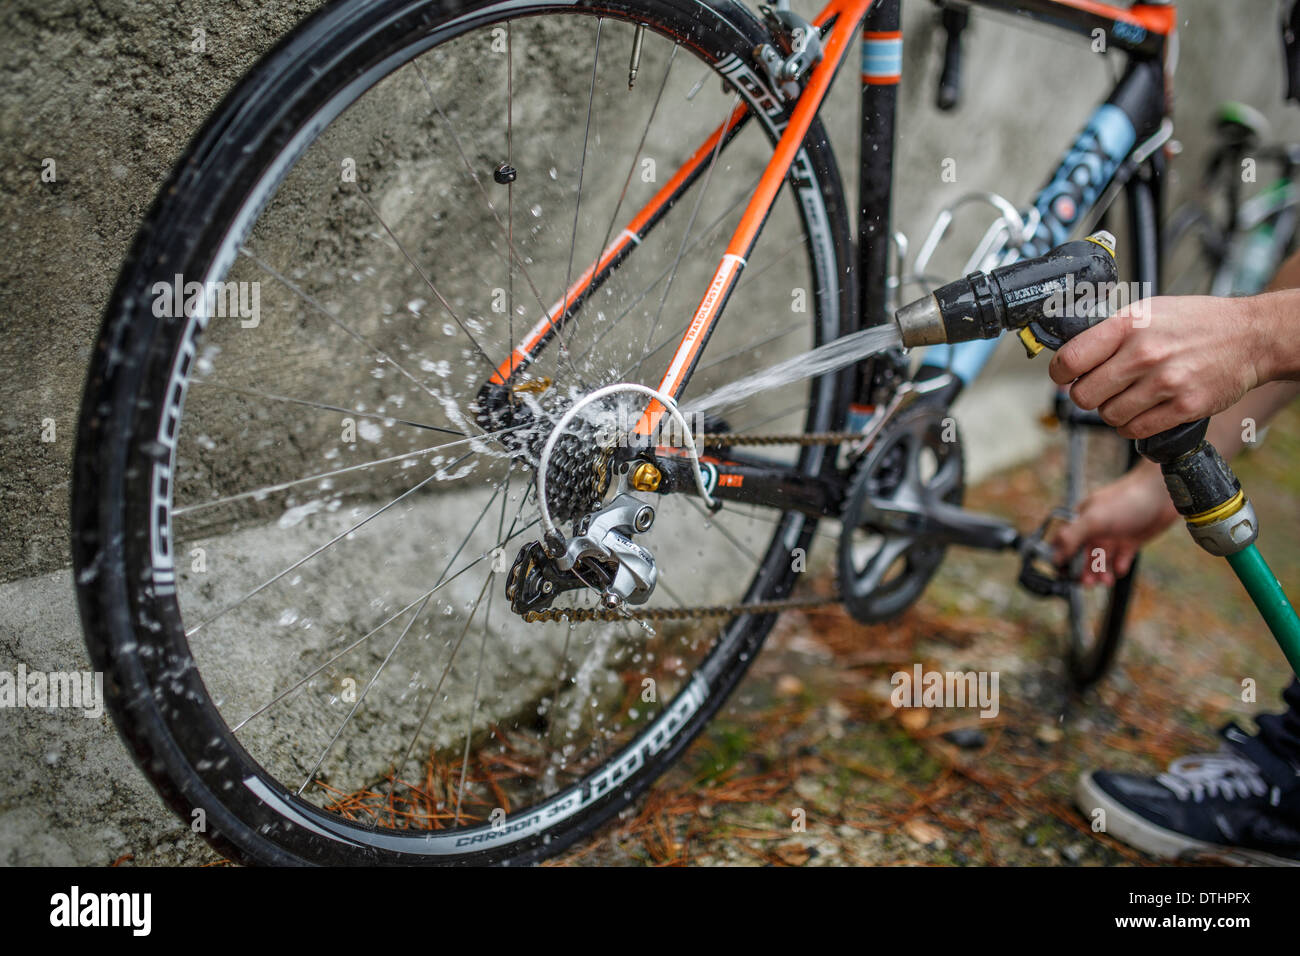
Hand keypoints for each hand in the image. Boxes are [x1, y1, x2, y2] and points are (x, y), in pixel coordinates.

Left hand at [1048, 295, 1268, 439]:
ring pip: (1109, 416)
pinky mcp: (1183, 406)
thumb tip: (1067, 360)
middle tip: (1102, 389)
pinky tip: (1143, 411)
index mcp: (1128, 326)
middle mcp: (1144, 354)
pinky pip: (1135, 430)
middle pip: (1083, 396)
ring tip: (1130, 396)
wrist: (1251, 336)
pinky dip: (1133, 426)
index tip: (1066, 376)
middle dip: (1087, 396)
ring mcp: (1165, 382)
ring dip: (1113, 411)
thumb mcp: (1147, 311)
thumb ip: (1108, 333)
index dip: (1060, 374)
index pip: (1069, 360)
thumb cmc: (1195, 322)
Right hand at [1050, 465, 1178, 585]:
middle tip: (1087, 583)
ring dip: (1101, 572)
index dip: (1062, 561)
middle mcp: (1095, 530)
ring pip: (1102, 560)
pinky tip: (1120, 568)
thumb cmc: (1126, 500)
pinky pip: (1121, 559)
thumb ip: (1072, 537)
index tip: (1065, 576)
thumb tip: (1055, 556)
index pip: (1064, 544)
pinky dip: (1119, 567)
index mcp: (1081, 521)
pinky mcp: (1131, 541)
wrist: (1161, 493)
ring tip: (1106, 580)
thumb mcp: (1094, 519)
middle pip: (1083, 557)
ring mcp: (1113, 536)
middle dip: (1084, 571)